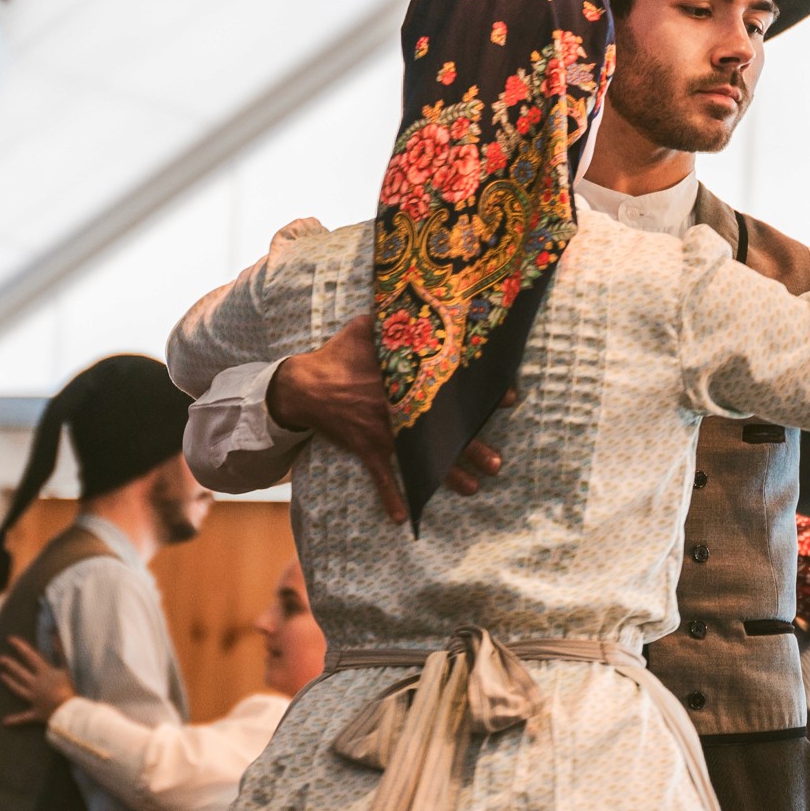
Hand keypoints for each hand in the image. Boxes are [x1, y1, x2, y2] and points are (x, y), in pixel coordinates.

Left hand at [0, 637, 75, 726]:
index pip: (30, 656)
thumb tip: (54, 635)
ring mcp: (34, 699)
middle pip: (20, 672)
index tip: (10, 639)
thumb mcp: (66, 668)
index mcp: (44, 673)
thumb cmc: (69, 689)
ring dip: (10, 682)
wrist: (67, 711)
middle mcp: (35, 685)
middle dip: (10, 664)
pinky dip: (15, 720)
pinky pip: (24, 718)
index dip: (20, 647)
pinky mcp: (36, 713)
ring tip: (1, 676)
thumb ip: (59, 651)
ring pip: (19, 689)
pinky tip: (5, 722)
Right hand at [269, 316, 504, 525]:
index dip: (480, 393)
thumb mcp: (365, 328)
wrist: (301, 385)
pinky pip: (380, 477)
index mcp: (404, 378)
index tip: (508, 399)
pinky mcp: (366, 448)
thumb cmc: (337, 354)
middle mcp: (399, 408)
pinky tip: (402, 518)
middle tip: (498, 463)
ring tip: (473, 488)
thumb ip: (394, 318)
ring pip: (421, 458)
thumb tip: (416, 292)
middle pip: (442, 431)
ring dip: (447, 476)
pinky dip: (390, 497)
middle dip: (472, 448)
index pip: (449, 386)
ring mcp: (383, 432)